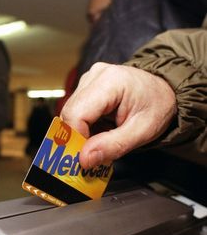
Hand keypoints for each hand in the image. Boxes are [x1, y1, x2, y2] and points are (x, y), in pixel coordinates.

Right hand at [60, 63, 176, 168]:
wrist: (164, 88)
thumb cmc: (157, 106)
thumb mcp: (142, 132)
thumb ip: (113, 145)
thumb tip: (84, 159)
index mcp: (111, 81)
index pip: (77, 113)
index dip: (76, 138)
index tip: (86, 157)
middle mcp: (95, 75)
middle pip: (70, 112)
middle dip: (77, 138)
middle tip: (92, 155)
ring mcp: (89, 78)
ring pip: (70, 112)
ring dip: (80, 132)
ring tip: (100, 140)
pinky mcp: (87, 85)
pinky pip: (76, 109)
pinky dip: (83, 125)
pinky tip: (99, 129)